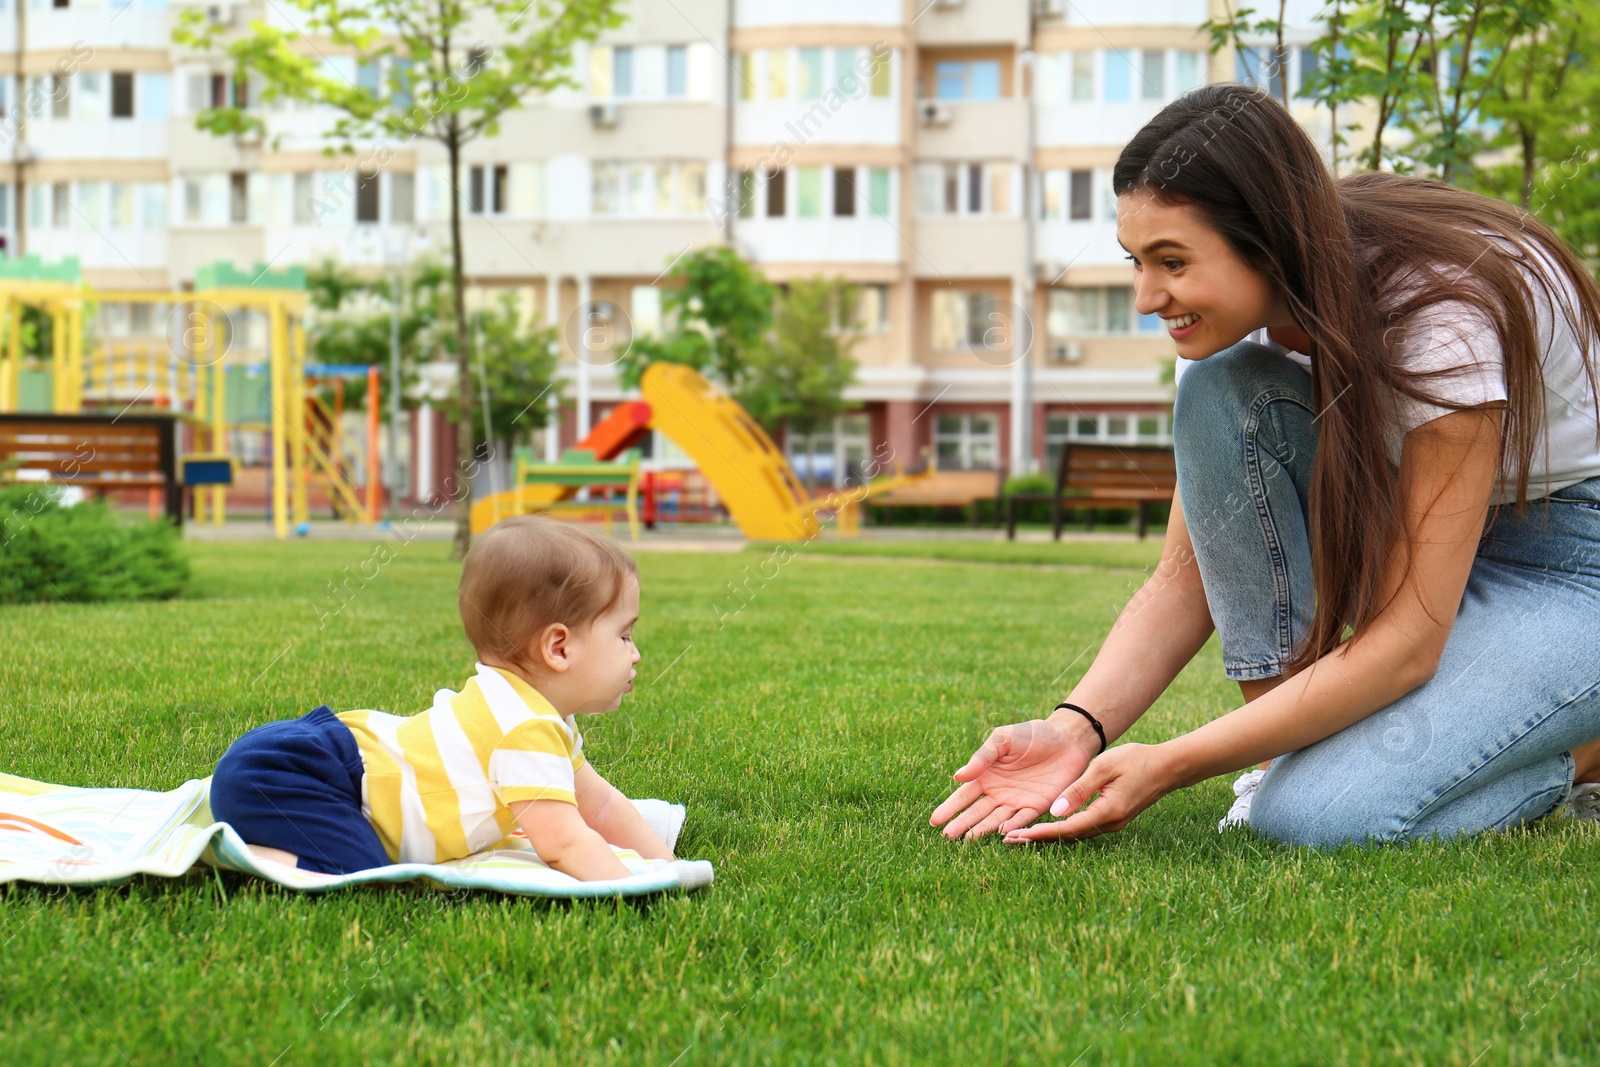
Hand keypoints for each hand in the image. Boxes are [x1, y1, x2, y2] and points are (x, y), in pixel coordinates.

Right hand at [930, 717, 1097, 839]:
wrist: (1066, 738)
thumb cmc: (1031, 734)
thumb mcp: (1002, 740)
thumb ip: (982, 758)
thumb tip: (958, 776)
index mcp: (986, 776)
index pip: (964, 795)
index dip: (950, 808)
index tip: (935, 821)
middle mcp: (998, 792)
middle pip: (976, 812)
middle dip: (962, 824)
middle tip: (947, 836)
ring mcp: (1017, 801)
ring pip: (996, 819)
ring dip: (983, 829)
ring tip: (968, 840)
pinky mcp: (1037, 806)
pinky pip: (1023, 819)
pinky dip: (1013, 826)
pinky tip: (1002, 833)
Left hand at [1002, 742, 1177, 843]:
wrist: (1167, 767)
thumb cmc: (1136, 760)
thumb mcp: (1104, 767)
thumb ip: (1079, 789)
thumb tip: (1055, 812)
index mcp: (1107, 812)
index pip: (1066, 828)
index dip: (1040, 833)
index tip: (1016, 835)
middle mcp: (1109, 823)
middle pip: (1068, 836)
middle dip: (1038, 838)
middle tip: (1008, 840)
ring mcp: (1113, 823)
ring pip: (1075, 834)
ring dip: (1048, 835)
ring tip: (1020, 835)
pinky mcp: (1113, 818)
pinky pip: (1083, 827)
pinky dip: (1062, 829)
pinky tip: (1046, 825)